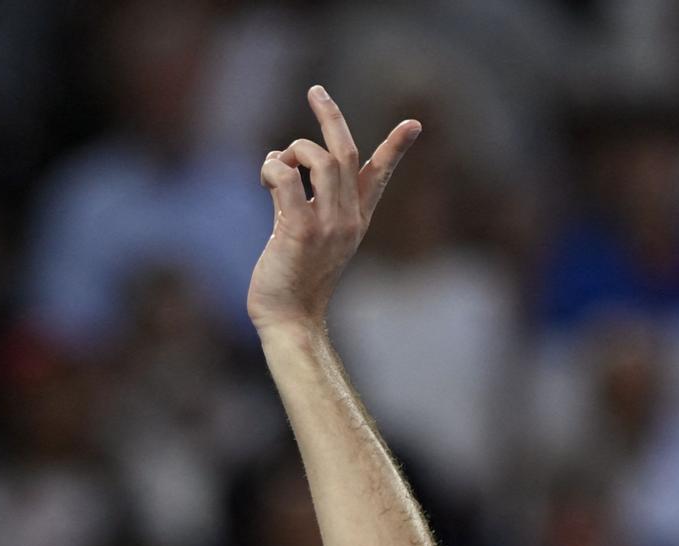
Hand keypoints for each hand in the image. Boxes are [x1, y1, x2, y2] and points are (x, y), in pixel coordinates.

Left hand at [246, 86, 421, 333]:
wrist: (290, 321)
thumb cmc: (293, 283)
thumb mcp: (308, 239)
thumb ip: (305, 204)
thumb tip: (285, 173)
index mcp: (355, 220)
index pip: (380, 176)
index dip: (395, 147)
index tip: (413, 124)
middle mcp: (348, 219)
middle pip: (347, 154)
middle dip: (331, 117)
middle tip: (316, 91)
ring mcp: (328, 225)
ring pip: (322, 160)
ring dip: (294, 150)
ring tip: (276, 164)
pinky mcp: (301, 231)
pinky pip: (288, 179)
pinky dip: (272, 168)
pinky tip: (264, 178)